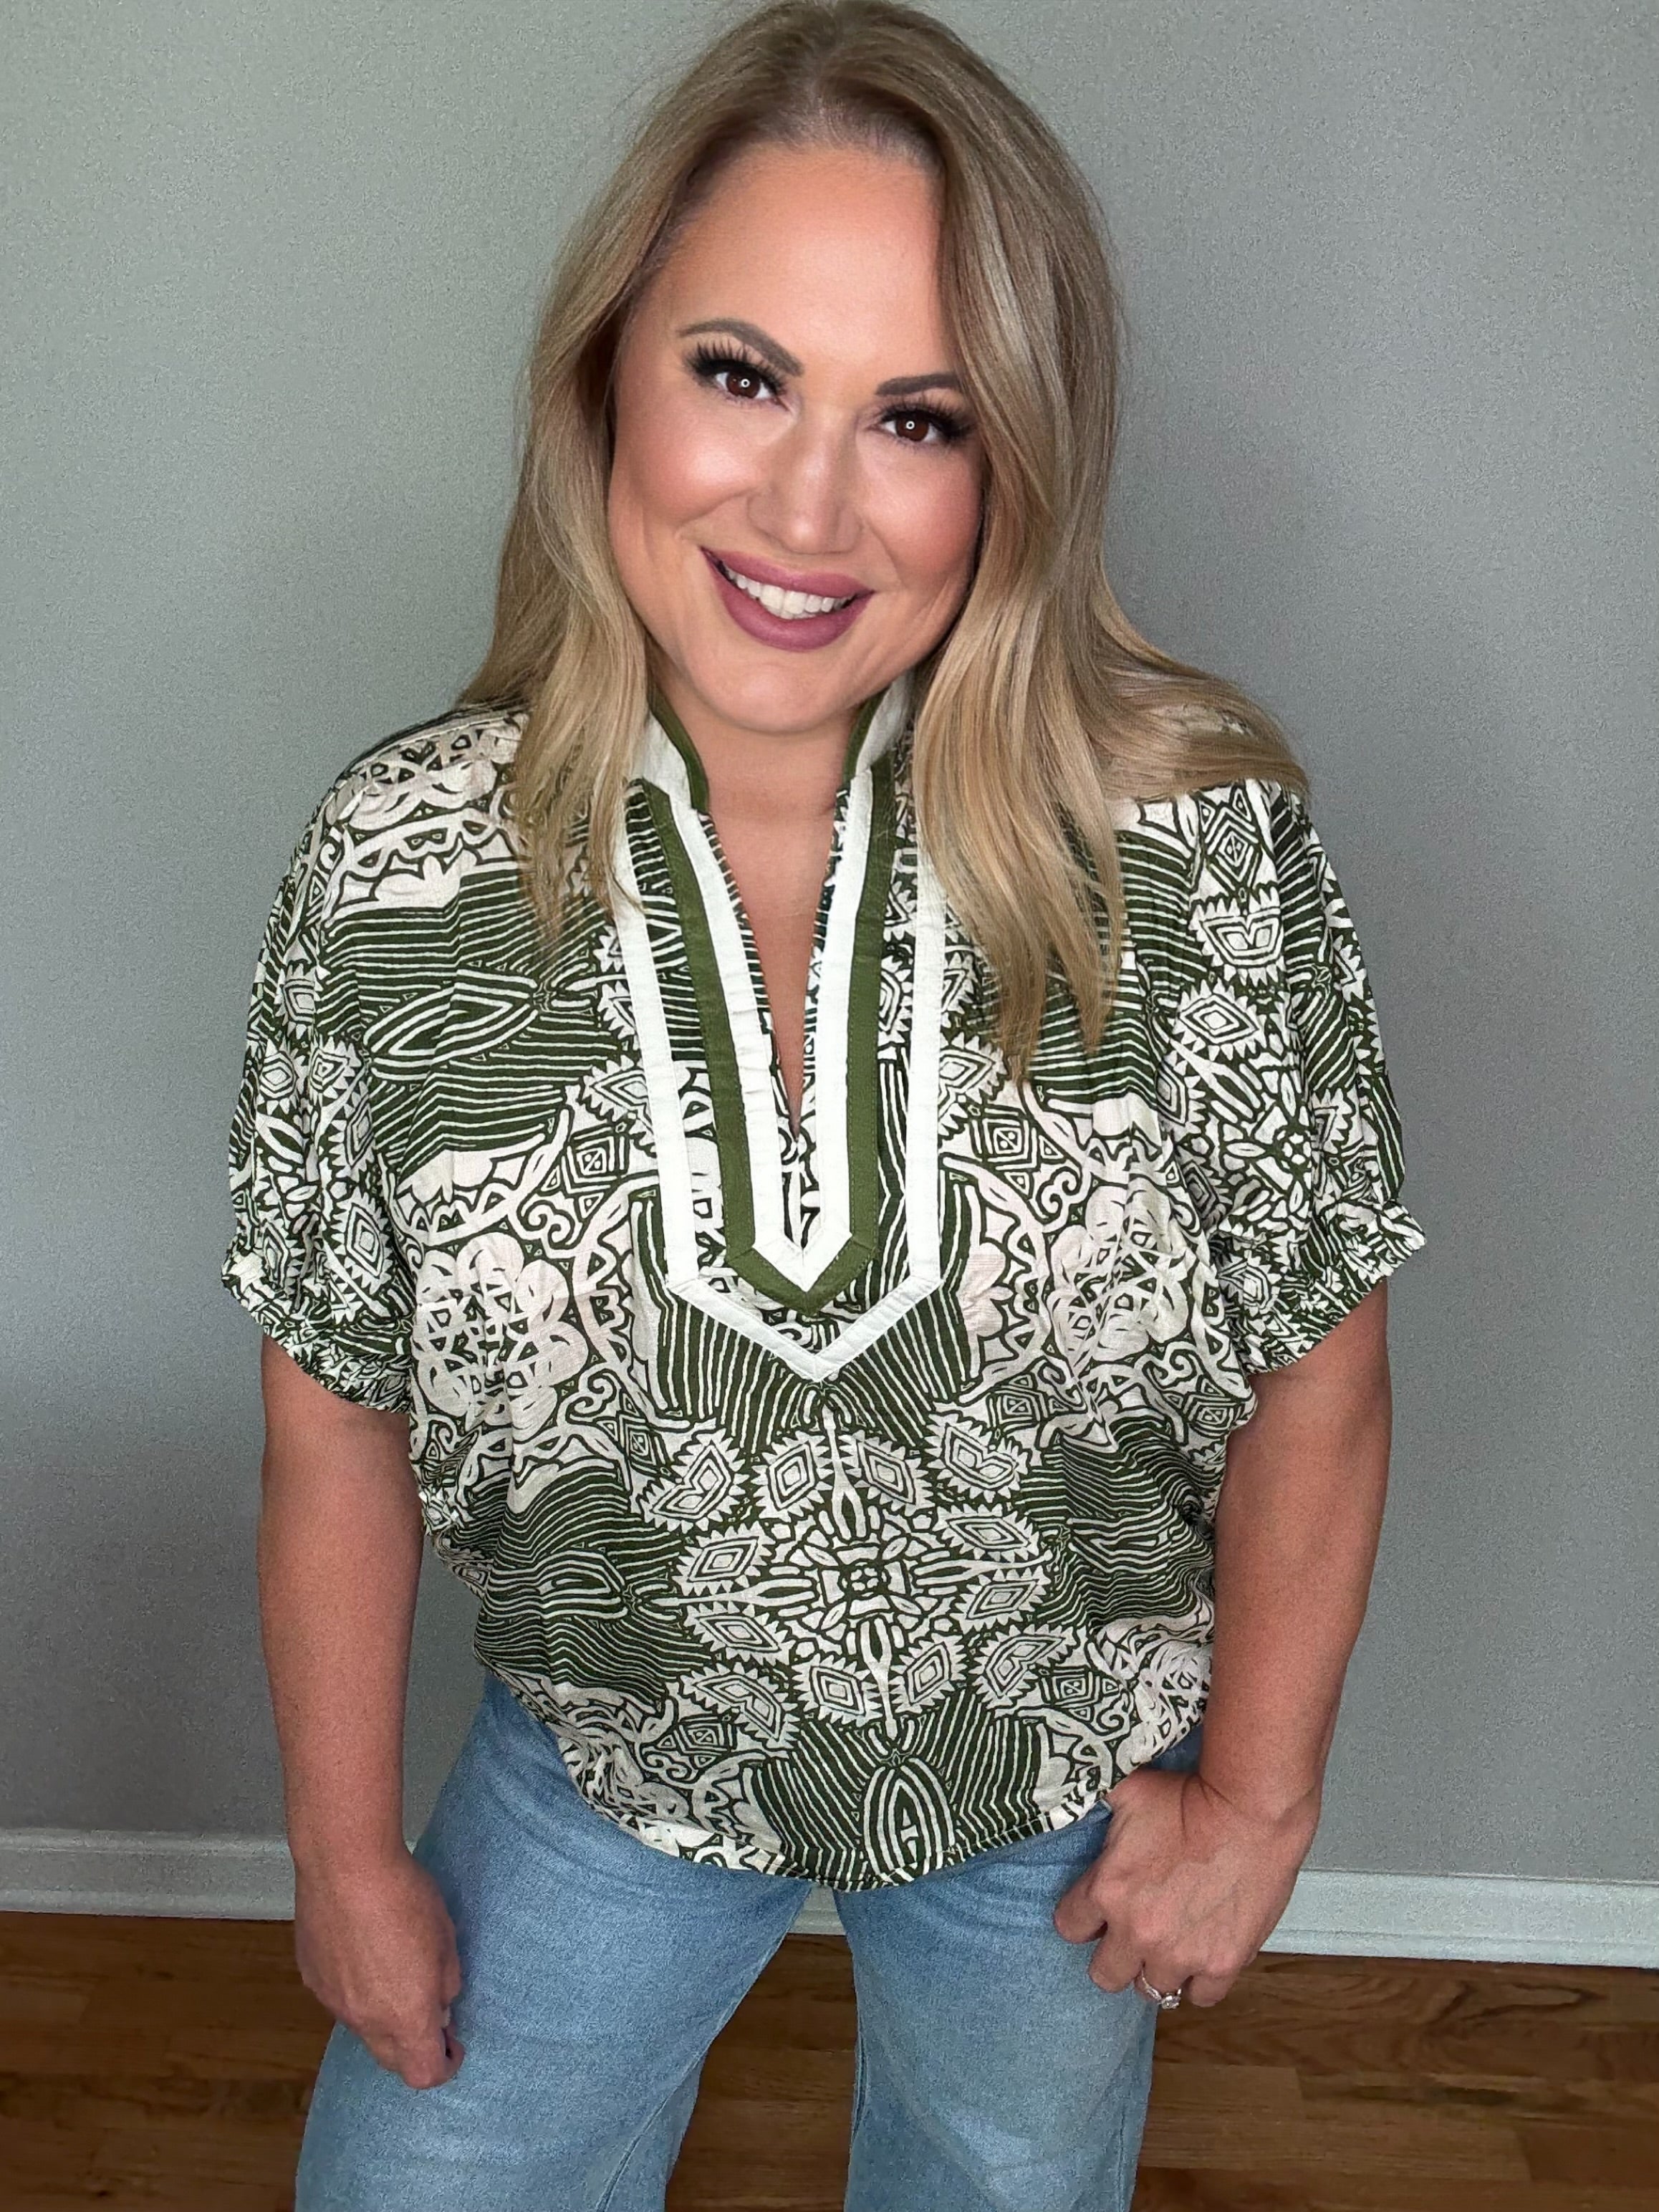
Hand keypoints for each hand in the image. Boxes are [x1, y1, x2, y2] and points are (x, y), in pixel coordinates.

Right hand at [293, 1846, 464, 2087]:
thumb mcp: (446, 1939)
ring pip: (363, 2028)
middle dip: (413, 2046)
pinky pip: (339, 1998)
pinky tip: (362, 1950)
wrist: (345, 1865)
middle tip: (428, 2011)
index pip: (424, 2073)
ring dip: (383, 2015)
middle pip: (391, 2060)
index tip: (453, 2041)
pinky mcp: (311, 1977)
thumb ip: (445, 1984)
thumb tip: (439, 2007)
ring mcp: (333, 2001)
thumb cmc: (404, 1897)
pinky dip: (356, 1989)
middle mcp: (365, 2020)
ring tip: (393, 1969)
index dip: (445, 2063)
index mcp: (405, 2016)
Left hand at [1052, 1767, 1316, 2006]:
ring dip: (1157, 1967)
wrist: (1250, 1811)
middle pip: (1104, 1975)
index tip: (1096, 1908)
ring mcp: (1181, 1954)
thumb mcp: (1127, 1792)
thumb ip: (1095, 1805)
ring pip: (1151, 1989)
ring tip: (1169, 1942)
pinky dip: (1198, 1980)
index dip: (1082, 1916)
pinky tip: (1201, 1954)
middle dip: (1114, 1955)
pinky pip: (1199, 1996)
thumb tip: (1073, 1795)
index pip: (1069, 1927)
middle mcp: (1138, 1931)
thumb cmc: (1189, 1797)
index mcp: (1108, 1891)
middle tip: (1132, 1933)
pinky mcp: (1221, 1963)